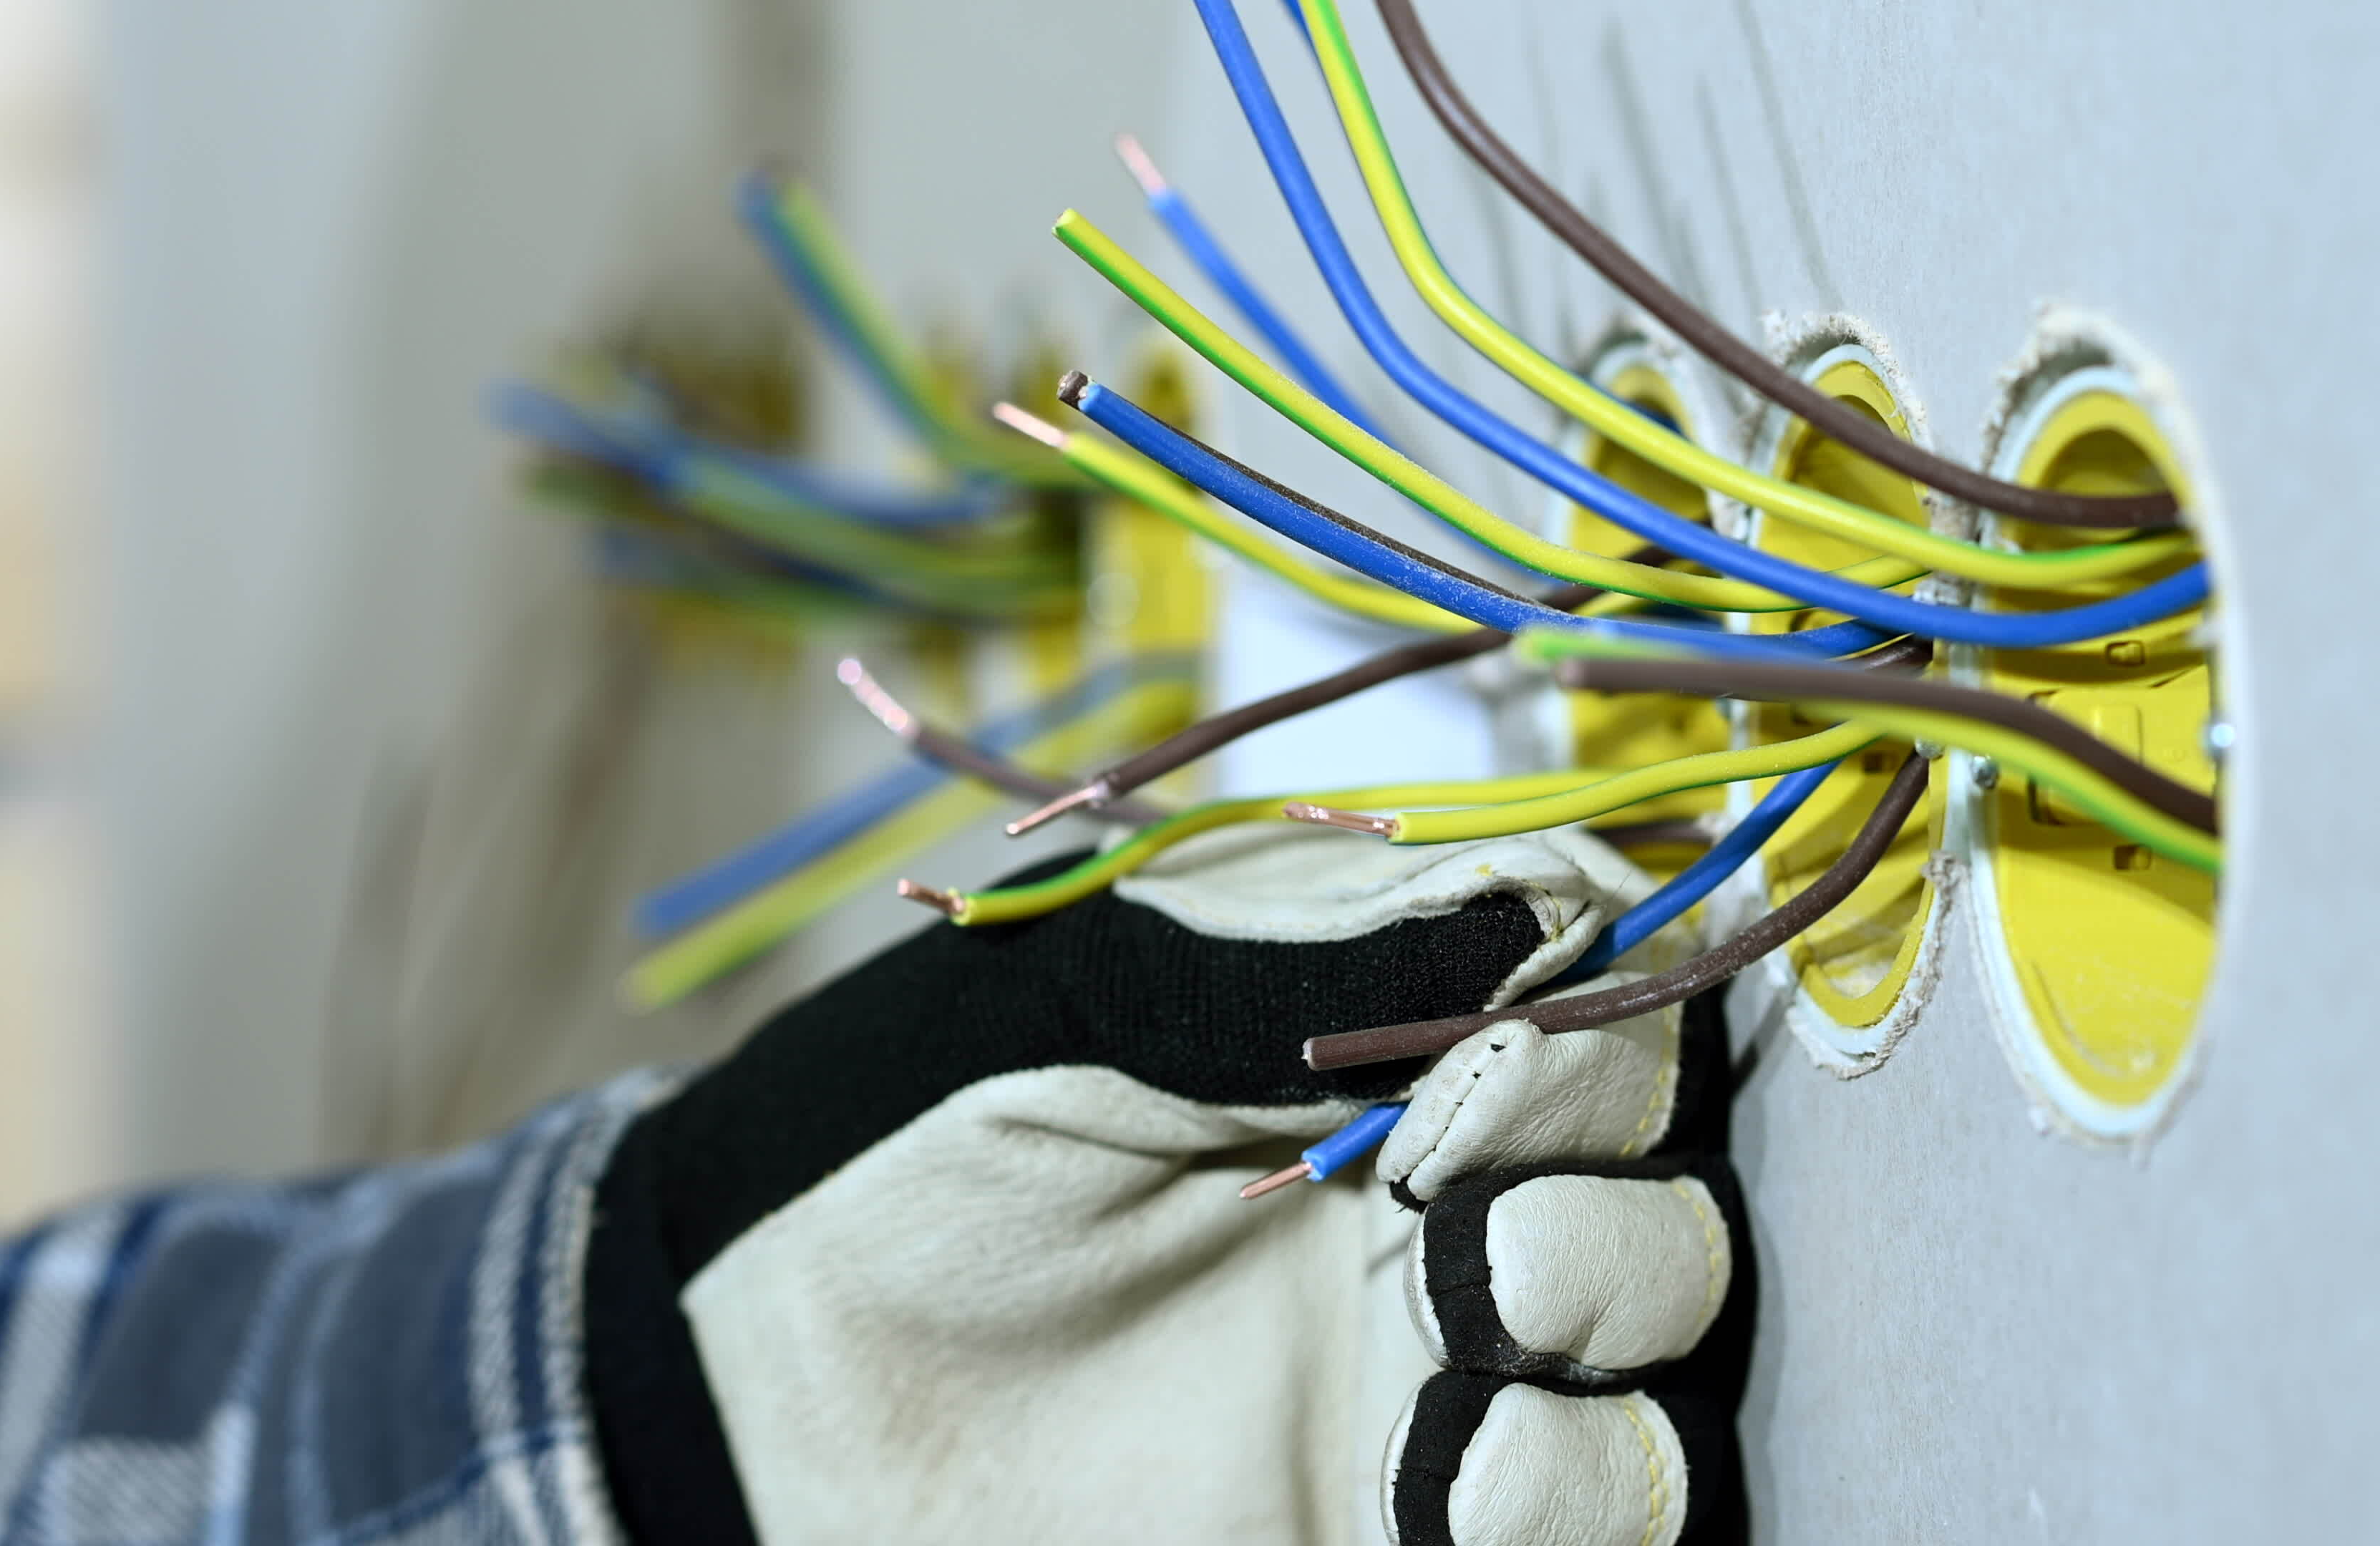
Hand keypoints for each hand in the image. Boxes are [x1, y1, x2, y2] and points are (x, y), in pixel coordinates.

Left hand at [584, 823, 1743, 1543]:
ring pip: (1662, 1327)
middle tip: (1445, 1200)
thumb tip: (1546, 896)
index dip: (1582, 1015)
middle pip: (1658, 1152)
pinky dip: (1558, 1485)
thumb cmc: (891, 1157)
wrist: (767, 1394)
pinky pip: (1594, 1503)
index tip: (1483, 1063)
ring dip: (1599, 1313)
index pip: (1581, 975)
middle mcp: (1422, 1176)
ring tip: (1452, 1325)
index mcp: (1355, 1024)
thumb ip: (1302, 953)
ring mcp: (1425, 1354)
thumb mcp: (1070, 1001)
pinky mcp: (1399, 1515)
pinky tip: (1437, 1472)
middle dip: (1594, 1167)